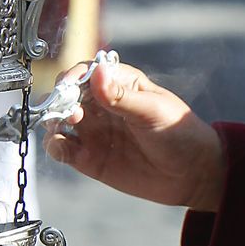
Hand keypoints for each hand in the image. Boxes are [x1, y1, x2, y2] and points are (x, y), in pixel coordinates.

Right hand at [44, 58, 226, 210]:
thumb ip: (121, 97)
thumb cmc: (178, 133)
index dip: (72, 77)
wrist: (191, 174)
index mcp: (118, 83)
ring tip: (65, 128)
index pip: (85, 72)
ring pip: (59, 120)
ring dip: (53, 121)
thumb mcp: (152, 111)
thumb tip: (97, 71)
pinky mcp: (88, 157)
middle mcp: (100, 104)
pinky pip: (62, 148)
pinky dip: (54, 145)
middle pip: (66, 95)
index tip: (66, 86)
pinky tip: (61, 147)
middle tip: (70, 112)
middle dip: (59, 100)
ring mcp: (93, 130)